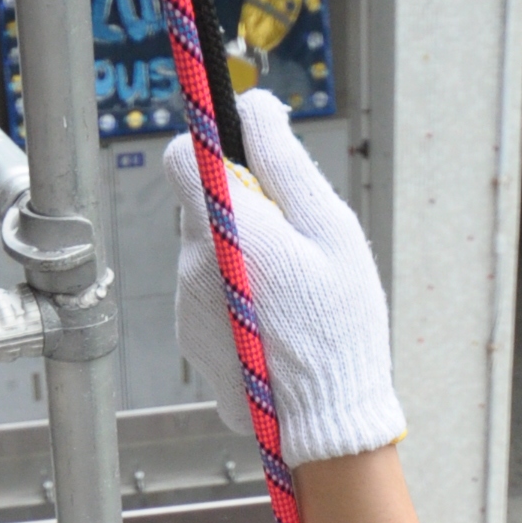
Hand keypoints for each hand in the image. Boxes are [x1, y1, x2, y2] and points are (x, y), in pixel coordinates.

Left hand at [166, 91, 403, 466]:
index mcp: (228, 231)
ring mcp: (185, 309)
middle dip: (239, 213)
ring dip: (238, 259)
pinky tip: (271, 326)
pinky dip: (233, 300)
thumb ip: (283, 162)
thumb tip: (253, 104)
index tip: (247, 168)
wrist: (327, 419)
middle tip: (292, 246)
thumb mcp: (329, 229)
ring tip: (287, 295)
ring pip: (203, 254)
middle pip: (199, 209)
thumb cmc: (341, 323)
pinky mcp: (191, 342)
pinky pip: (205, 297)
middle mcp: (193, 268)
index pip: (180, 159)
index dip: (213, 153)